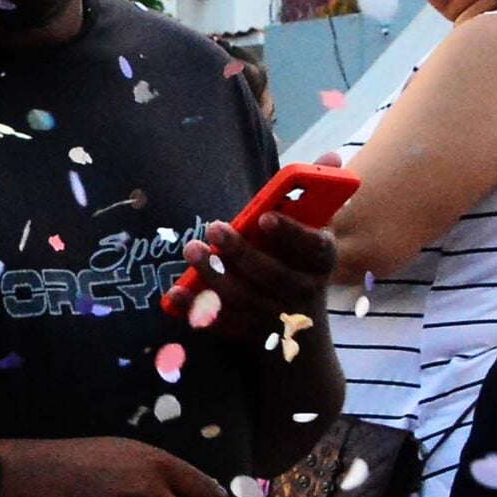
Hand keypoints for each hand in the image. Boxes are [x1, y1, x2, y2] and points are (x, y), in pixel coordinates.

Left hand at [180, 214, 335, 343]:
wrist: (302, 332)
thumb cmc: (299, 268)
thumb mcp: (309, 241)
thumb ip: (306, 207)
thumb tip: (321, 164)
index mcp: (321, 260)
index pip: (312, 245)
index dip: (289, 232)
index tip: (264, 218)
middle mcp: (303, 289)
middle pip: (270, 272)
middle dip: (239, 250)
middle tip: (213, 227)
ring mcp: (275, 316)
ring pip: (242, 296)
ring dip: (213, 274)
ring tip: (192, 249)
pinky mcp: (249, 333)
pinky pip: (219, 322)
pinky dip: (194, 308)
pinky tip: (175, 292)